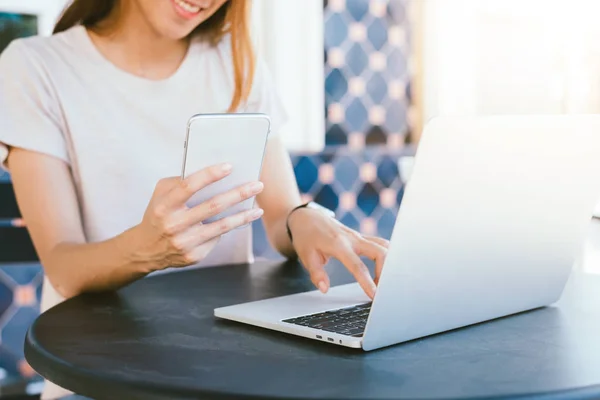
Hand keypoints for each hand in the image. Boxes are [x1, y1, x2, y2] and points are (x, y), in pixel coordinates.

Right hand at [133, 163, 263, 270]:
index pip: (189, 186)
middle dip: (238, 194)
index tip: (229, 167)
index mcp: (164, 205)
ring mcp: (184, 242)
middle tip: (258, 185)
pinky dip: (229, 228)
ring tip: (258, 208)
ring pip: (222, 226)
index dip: (210, 175)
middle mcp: (174, 224)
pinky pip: (216, 238)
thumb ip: (179, 182)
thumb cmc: (159, 214)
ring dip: (243, 215)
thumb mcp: (161, 195)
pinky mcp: (194, 255)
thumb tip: (211, 173)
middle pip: (213, 206)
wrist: (145, 249)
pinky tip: (240, 221)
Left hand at [287, 209, 388, 298]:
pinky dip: (386, 255)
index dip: (367, 281)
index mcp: (339, 245)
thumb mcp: (306, 256)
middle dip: (385, 272)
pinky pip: (380, 243)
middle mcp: (353, 239)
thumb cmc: (306, 237)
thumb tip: (325, 289)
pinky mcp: (361, 236)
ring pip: (383, 246)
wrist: (307, 217)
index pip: (357, 266)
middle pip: (379, 252)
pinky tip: (382, 268)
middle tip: (380, 289)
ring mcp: (358, 236)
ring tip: (380, 280)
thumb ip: (317, 274)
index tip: (374, 295)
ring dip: (387, 263)